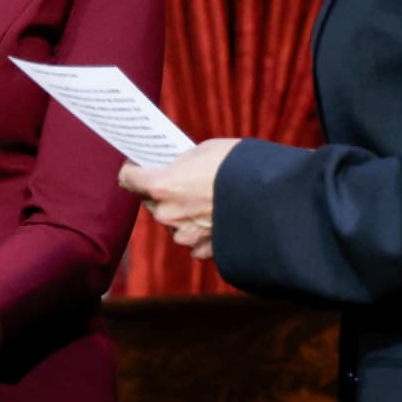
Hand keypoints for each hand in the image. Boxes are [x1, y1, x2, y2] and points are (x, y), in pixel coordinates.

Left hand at [119, 137, 238, 259]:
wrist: (272, 195)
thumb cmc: (237, 165)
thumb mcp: (203, 151)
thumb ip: (182, 163)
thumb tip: (177, 169)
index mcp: (161, 186)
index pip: (128, 179)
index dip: (133, 169)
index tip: (139, 164)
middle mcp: (167, 214)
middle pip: (150, 202)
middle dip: (160, 192)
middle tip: (178, 179)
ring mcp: (186, 235)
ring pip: (172, 223)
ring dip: (181, 214)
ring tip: (202, 200)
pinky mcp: (206, 250)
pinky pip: (194, 242)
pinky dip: (201, 233)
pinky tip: (215, 220)